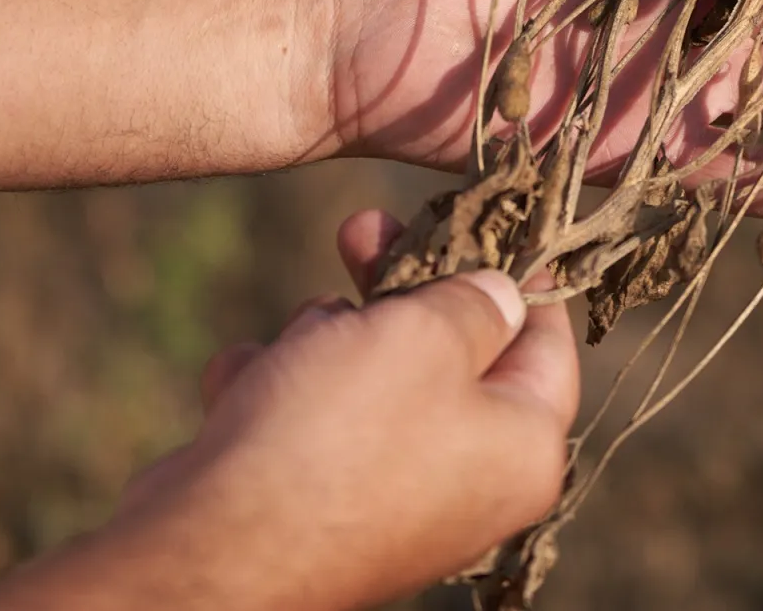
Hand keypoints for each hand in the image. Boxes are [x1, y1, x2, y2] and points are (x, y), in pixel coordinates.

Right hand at [0, 211, 576, 610]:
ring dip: (322, 342)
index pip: (546, 337)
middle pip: (448, 352)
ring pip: (367, 379)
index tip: (478, 216)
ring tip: (295, 348)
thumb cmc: (342, 430)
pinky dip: (271, 395)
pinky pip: (305, 423)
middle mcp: (469, 484)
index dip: (512, 268)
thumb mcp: (426, 334)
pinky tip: (242, 387)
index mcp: (523, 448)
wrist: (217, 546)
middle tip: (359, 230)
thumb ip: (473, 302)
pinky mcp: (316, 508)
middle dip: (394, 291)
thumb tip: (502, 295)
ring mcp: (391, 499)